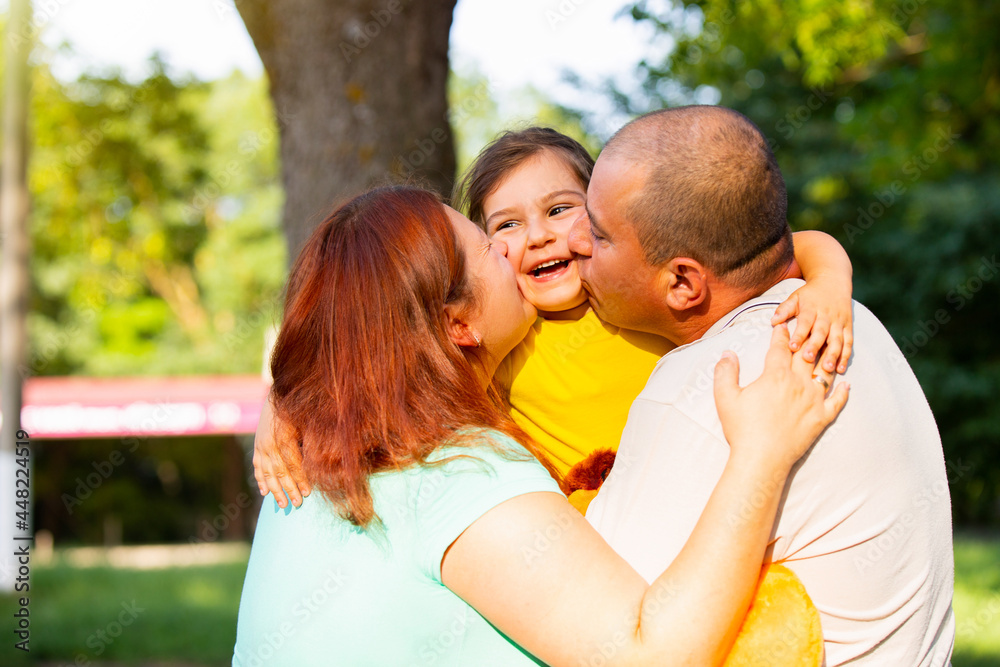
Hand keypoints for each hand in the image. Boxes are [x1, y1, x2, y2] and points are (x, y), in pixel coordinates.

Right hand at [252, 395, 309, 507]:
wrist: (279, 392)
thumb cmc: (299, 407)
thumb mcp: (307, 421)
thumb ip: (310, 441)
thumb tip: (323, 460)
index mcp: (283, 436)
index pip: (292, 463)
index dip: (300, 479)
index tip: (308, 493)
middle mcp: (269, 442)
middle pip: (279, 471)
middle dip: (288, 489)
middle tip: (296, 504)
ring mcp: (261, 444)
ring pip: (267, 472)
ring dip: (275, 489)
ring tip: (283, 504)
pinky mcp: (257, 445)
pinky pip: (258, 466)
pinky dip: (261, 480)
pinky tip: (264, 492)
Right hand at [714, 324, 849, 469]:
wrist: (761, 459)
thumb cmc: (742, 429)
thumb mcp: (725, 397)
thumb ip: (725, 372)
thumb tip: (728, 353)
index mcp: (776, 375)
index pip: (780, 348)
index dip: (780, 335)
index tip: (782, 326)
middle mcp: (799, 383)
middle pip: (806, 356)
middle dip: (806, 340)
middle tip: (807, 330)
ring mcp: (814, 401)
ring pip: (824, 374)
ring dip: (826, 360)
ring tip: (828, 350)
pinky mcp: (822, 418)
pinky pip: (837, 402)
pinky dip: (843, 392)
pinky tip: (846, 385)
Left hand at [771, 276, 853, 373]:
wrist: (833, 282)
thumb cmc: (810, 294)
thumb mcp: (795, 297)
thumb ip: (784, 309)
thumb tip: (773, 321)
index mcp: (811, 309)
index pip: (805, 323)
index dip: (799, 335)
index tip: (792, 347)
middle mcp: (826, 316)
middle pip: (821, 332)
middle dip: (815, 346)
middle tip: (808, 359)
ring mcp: (839, 322)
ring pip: (837, 339)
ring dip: (833, 354)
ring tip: (827, 369)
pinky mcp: (848, 327)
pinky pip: (848, 342)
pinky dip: (845, 355)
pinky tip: (841, 368)